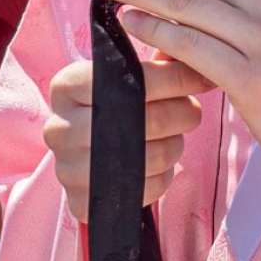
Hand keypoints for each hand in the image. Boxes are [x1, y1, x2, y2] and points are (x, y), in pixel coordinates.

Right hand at [43, 53, 210, 221]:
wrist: (87, 156)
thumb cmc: (113, 108)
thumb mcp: (125, 79)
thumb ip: (159, 65)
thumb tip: (198, 59)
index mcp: (66, 86)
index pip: (128, 77)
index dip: (173, 78)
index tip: (201, 78)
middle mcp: (59, 127)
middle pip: (143, 119)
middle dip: (181, 113)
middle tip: (192, 111)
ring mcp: (66, 169)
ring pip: (148, 156)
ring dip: (174, 147)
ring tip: (174, 138)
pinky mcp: (81, 202)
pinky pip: (143, 190)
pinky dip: (162, 178)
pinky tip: (157, 166)